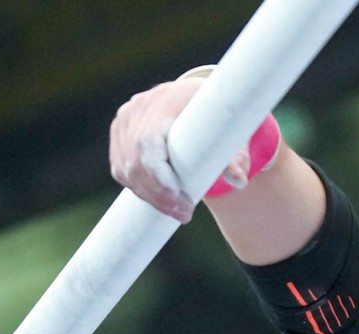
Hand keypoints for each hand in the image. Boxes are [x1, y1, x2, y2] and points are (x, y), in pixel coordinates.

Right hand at [108, 78, 251, 222]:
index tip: (184, 203)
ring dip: (149, 196)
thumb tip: (239, 181)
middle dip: (159, 195)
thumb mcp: (232, 131)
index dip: (161, 179)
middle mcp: (138, 109)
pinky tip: (160, 200)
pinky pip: (121, 168)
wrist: (196, 95)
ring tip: (177, 211)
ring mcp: (124, 120)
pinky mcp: (119, 133)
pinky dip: (139, 188)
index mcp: (163, 103)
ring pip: (125, 169)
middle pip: (135, 163)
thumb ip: (237, 155)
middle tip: (184, 214)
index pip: (148, 145)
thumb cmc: (217, 116)